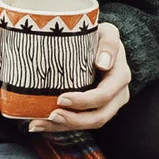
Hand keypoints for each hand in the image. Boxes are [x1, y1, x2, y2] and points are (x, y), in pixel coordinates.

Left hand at [40, 19, 131, 136]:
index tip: (61, 99)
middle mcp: (117, 95)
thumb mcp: (107, 32)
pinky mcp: (93, 110)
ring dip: (63, 126)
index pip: (104, 95)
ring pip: (87, 123)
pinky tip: (39, 123)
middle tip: (51, 115)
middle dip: (73, 120)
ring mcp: (106, 105)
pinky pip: (78, 122)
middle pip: (98, 117)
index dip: (84, 102)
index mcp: (120, 76)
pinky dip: (58, 126)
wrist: (98, 44)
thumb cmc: (100, 36)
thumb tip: (103, 64)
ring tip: (39, 123)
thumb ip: (109, 42)